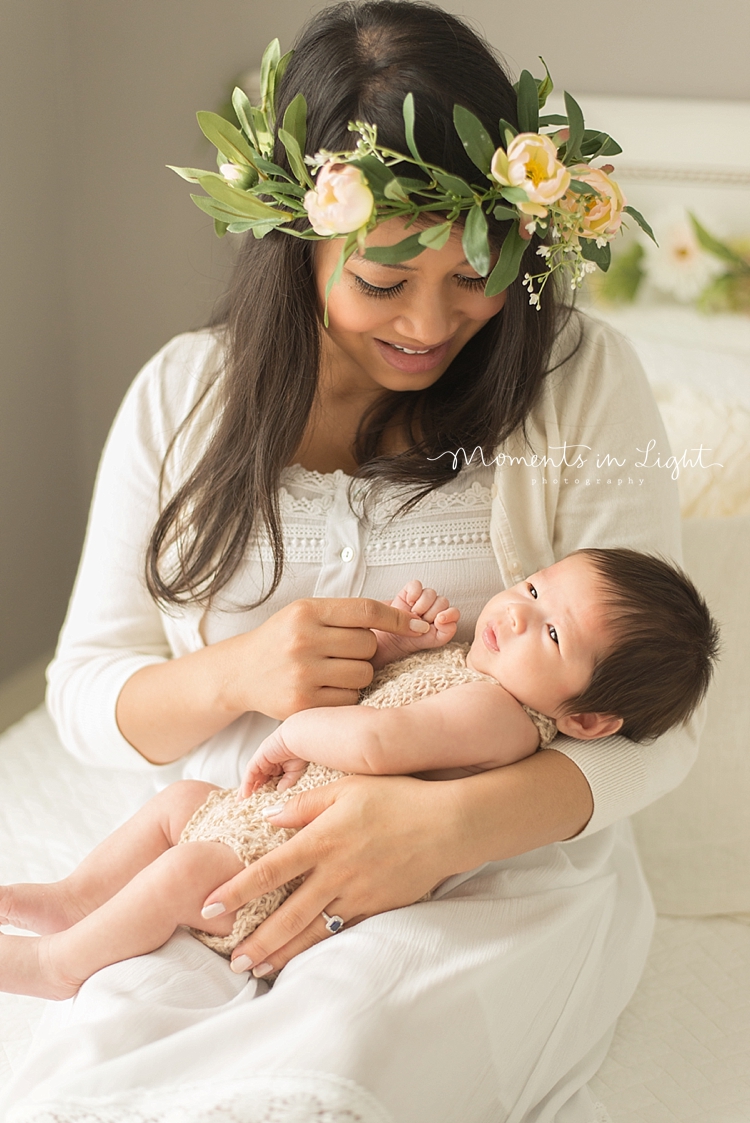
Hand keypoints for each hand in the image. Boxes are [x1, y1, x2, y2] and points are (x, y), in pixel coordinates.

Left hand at [201, 774, 461, 977]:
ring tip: (255, 968)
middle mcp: (336, 872)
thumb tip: (266, 818)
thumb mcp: (347, 787)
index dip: (236, 889)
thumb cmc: (397, 798)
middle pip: (286, 914)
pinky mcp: (377, 907)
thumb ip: (304, 804)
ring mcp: (358, 894)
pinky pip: (341, 932)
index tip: (208, 905)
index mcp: (322, 839)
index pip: (269, 869)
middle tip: (230, 960)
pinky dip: (317, 948)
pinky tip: (299, 958)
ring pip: (312, 931)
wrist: (448, 825)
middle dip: (255, 939)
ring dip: (281, 952)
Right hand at [224, 597, 429, 720]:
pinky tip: (327, 689)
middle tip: (346, 653)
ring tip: (334, 671)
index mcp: (307, 611)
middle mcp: (303, 639)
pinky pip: (349, 700)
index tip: (420, 625)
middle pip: (369, 645)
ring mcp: (302, 673)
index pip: (367, 611)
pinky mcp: (301, 703)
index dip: (399, 618)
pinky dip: (346, 696)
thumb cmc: (282, 639)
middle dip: (367, 650)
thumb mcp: (307, 613)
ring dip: (358, 674)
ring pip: (363, 674)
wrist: (241, 672)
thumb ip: (349, 613)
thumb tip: (405, 613)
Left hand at [242, 726, 308, 795]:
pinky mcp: (259, 758)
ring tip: (241, 801)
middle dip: (251, 791)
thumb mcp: (294, 772)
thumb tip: (279, 791)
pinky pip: (250, 772)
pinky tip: (245, 793)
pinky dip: (247, 783)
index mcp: (278, 766)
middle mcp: (269, 763)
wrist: (299, 740)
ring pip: (251, 776)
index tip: (259, 802)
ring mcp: (263, 760)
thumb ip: (286, 782)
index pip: (267, 780)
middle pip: (257, 779)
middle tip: (245, 804)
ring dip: (246, 788)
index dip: (263, 791)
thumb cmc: (300, 753)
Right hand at [371, 580, 459, 668]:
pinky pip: (417, 585)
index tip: (438, 621)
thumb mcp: (434, 641)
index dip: (448, 615)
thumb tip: (444, 619)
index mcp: (444, 618)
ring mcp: (422, 598)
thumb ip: (446, 632)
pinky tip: (409, 603)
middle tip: (420, 623)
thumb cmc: (413, 640)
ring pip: (431, 593)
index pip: (454, 612)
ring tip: (412, 615)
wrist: (391, 639)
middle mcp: (435, 606)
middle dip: (431, 614)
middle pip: (443, 601)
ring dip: (422, 606)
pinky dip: (414, 593)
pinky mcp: (410, 591)